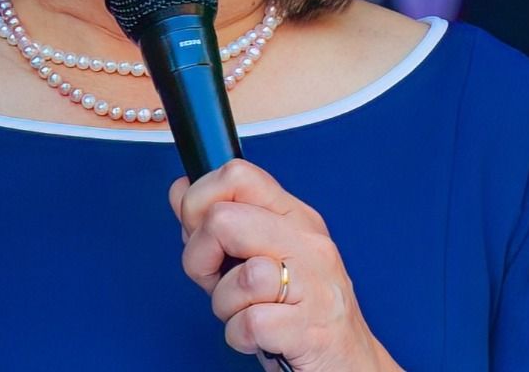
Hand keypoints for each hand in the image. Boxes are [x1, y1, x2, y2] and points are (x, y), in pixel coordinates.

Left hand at [171, 159, 401, 371]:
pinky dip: (240, 337)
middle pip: (223, 220)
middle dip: (200, 258)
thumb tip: (179, 189)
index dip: (200, 202)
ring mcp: (313, 284)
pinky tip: (258, 337)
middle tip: (217, 280)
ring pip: (239, 276)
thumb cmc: (302, 310)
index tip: (202, 234)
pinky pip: (249, 323)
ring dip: (225, 305)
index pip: (237, 174)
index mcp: (295, 217)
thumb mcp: (263, 255)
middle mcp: (308, 243)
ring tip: (245, 312)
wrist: (348, 361)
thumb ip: (222, 224)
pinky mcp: (308, 328)